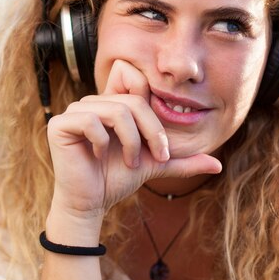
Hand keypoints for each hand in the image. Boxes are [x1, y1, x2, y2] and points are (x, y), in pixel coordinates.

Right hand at [46, 60, 221, 220]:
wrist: (91, 203)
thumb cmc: (119, 179)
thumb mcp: (156, 165)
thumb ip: (183, 161)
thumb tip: (218, 166)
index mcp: (114, 103)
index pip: (132, 75)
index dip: (150, 105)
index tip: (159, 143)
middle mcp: (94, 101)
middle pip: (134, 99)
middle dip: (152, 131)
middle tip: (155, 158)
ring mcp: (75, 111)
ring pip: (117, 109)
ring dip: (131, 140)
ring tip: (132, 162)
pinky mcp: (60, 124)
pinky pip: (92, 121)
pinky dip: (104, 142)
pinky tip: (101, 157)